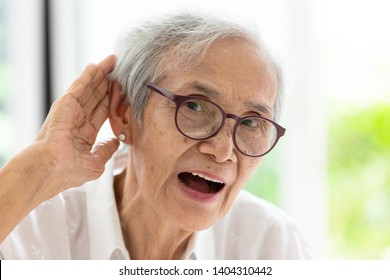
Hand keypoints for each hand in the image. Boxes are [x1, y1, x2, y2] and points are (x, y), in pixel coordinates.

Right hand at [36, 55, 119, 188]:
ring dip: (101, 75)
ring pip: (89, 88)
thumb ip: (106, 151)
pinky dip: (89, 75)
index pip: (101, 112)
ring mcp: (71, 110)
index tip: (124, 91)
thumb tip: (115, 142)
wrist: (51, 168)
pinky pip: (79, 86)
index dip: (112, 101)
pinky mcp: (65, 103)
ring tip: (113, 61)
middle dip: (108, 83)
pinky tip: (98, 65)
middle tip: (121, 69)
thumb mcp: (95, 163)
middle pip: (97, 97)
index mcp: (84, 134)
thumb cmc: (68, 171)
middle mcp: (77, 120)